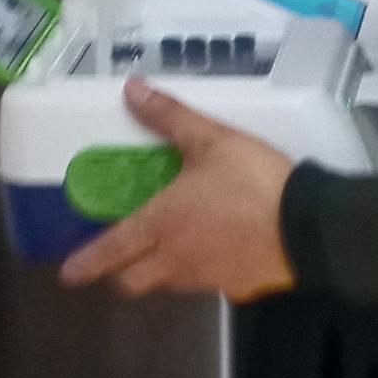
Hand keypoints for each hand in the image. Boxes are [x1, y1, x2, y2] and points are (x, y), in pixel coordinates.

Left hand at [59, 79, 296, 301]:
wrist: (309, 229)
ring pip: (169, 284)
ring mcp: (207, 279)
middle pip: (133, 281)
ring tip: (169, 250)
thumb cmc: (252, 183)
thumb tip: (131, 89)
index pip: (112, 250)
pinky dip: (203, 272)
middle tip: (120, 259)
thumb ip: (170, 117)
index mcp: (161, 224)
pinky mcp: (237, 288)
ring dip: (159, 272)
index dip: (87, 263)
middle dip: (120, 274)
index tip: (68, 274)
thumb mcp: (212, 139)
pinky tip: (220, 251)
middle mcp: (176, 259)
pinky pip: (209, 284)